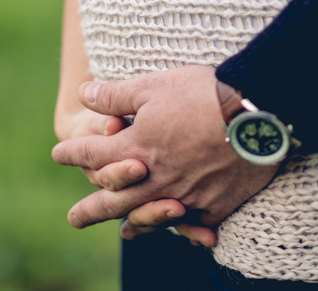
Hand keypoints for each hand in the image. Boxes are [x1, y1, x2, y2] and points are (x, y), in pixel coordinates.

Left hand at [51, 65, 277, 230]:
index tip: (58, 155)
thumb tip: (84, 94)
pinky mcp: (215, 205)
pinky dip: (185, 230)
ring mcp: (185, 197)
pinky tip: (182, 232)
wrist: (258, 117)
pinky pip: (194, 224)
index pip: (94, 155)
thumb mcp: (154, 85)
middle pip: (114, 199)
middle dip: (91, 209)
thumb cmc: (203, 95)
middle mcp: (155, 180)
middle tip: (74, 220)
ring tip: (125, 232)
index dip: (73, 154)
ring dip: (135, 224)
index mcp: (135, 149)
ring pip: (151, 217)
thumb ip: (115, 95)